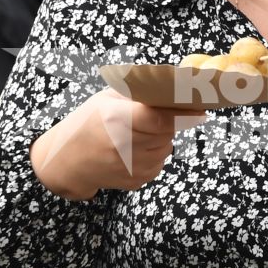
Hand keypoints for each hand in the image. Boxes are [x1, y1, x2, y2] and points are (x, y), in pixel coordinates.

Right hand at [33, 89, 203, 198]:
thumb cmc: (87, 123)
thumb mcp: (106, 99)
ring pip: (167, 147)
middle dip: (169, 121)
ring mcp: (132, 168)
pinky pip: (159, 161)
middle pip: (167, 132)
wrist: (66, 162)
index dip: (182, 113)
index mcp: (116, 121)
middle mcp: (124, 147)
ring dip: (161, 137)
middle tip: (153, 114)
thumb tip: (176, 86)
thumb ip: (138, 94)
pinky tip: (133, 148)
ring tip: (136, 132)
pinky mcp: (137, 181)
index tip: (200, 108)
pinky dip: (154, 152)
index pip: (159, 119)